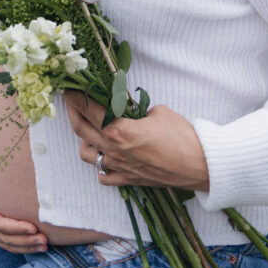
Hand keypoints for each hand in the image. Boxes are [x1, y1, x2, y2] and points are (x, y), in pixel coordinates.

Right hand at [0, 165, 47, 253]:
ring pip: (5, 242)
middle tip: (44, 240)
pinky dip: (20, 246)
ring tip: (44, 246)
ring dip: (25, 246)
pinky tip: (35, 246)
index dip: (14, 227)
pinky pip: (5, 242)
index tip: (32, 227)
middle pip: (3, 236)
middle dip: (24, 240)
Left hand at [64, 93, 209, 191]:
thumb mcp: (159, 111)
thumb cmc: (182, 136)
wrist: (200, 165)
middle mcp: (114, 150)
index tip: (67, 87)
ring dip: (85, 140)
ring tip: (90, 129)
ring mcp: (119, 168)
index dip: (75, 97)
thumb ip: (137, 110)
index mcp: (119, 131)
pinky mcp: (129, 180)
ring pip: (88, 155)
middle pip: (82, 130)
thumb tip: (130, 110)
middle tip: (72, 101)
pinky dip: (100, 166)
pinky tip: (105, 156)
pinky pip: (104, 176)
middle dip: (73, 113)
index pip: (88, 110)